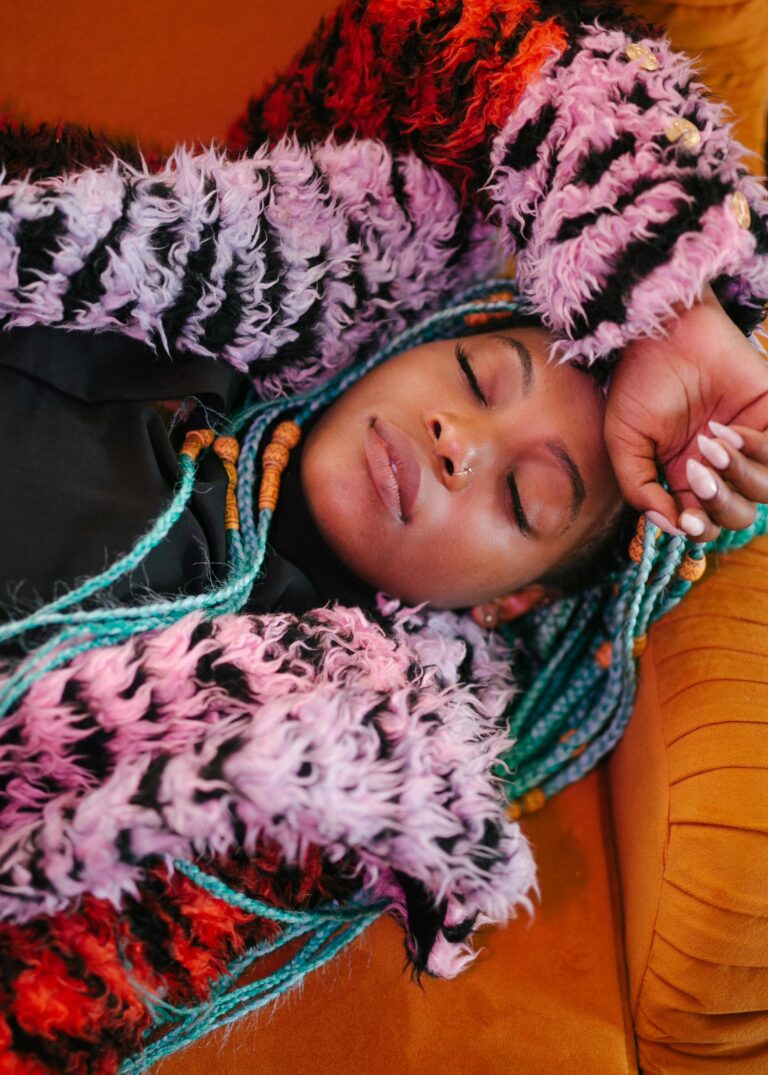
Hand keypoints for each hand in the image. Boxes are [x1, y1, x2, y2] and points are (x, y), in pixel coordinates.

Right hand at [604, 285, 767, 540]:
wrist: (660, 333)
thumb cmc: (637, 383)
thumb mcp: (623, 443)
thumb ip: (640, 488)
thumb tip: (671, 527)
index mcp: (683, 477)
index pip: (704, 522)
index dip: (698, 529)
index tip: (684, 517)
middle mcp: (718, 464)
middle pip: (737, 514)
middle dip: (719, 503)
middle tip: (695, 470)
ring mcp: (746, 441)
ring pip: (764, 489)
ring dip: (736, 474)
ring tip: (709, 442)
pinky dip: (753, 447)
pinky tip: (725, 428)